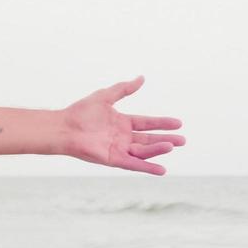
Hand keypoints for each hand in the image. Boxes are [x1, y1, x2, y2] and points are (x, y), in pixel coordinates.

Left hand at [61, 76, 184, 174]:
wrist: (64, 127)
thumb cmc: (80, 112)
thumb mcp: (105, 96)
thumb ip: (124, 89)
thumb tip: (141, 78)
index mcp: (121, 123)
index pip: (146, 123)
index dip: (162, 123)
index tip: (178, 123)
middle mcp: (122, 137)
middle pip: (148, 139)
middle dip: (166, 139)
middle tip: (183, 140)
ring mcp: (118, 148)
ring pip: (143, 151)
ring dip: (158, 149)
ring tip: (172, 146)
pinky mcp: (113, 159)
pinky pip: (133, 164)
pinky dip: (147, 167)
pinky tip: (161, 170)